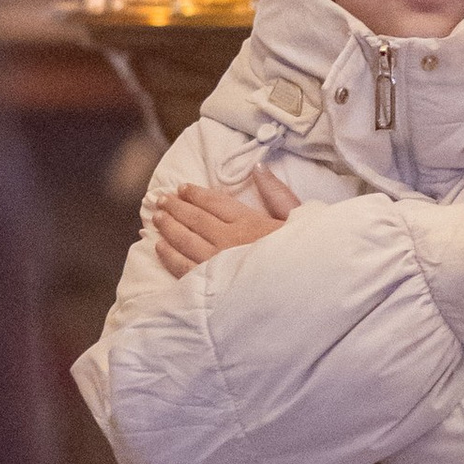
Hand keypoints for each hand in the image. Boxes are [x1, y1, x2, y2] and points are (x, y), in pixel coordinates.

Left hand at [150, 164, 294, 275]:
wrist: (305, 295)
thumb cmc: (307, 259)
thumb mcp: (300, 220)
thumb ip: (278, 194)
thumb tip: (258, 168)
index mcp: (250, 222)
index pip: (214, 202)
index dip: (195, 194)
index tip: (182, 188)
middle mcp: (229, 240)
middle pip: (194, 218)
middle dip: (175, 207)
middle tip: (161, 200)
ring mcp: (216, 264)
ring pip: (184, 240)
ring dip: (168, 227)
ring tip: (156, 217)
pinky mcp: (209, 286)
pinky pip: (181, 267)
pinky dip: (167, 255)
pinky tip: (158, 247)